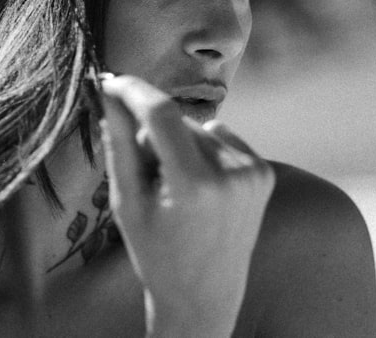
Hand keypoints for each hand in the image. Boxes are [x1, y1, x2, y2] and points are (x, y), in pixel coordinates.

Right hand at [99, 74, 274, 337]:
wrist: (205, 295)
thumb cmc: (156, 253)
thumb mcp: (126, 203)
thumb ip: (119, 144)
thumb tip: (110, 93)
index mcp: (193, 185)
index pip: (160, 113)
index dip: (133, 91)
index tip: (112, 81)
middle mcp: (231, 174)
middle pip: (177, 122)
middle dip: (154, 134)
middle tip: (146, 176)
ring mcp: (253, 173)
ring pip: (200, 129)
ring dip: (181, 144)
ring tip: (176, 190)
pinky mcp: (265, 173)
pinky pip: (223, 138)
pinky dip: (206, 151)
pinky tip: (201, 188)